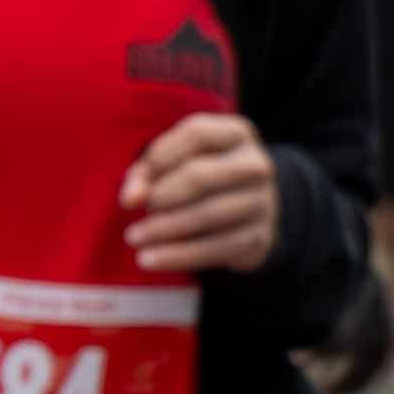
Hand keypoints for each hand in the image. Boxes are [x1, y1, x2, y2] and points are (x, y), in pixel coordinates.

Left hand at [118, 113, 278, 280]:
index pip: (196, 134)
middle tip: (138, 211)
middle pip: (200, 176)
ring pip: (209, 213)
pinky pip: (217, 247)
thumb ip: (145, 174)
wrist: (245, 214)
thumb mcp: (172, 164)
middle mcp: (255, 164)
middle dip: (161, 195)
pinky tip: (151, 259)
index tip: (138, 178)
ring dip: (165, 228)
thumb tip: (131, 199)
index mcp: (235, 134)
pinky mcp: (260, 235)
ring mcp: (262, 200)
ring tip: (135, 238)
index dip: (159, 156)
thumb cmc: (197, 179)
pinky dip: (179, 255)